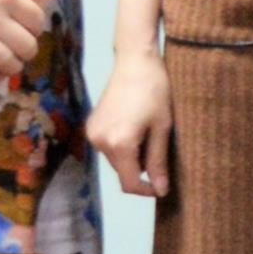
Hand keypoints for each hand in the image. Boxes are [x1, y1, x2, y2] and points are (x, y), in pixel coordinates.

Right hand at [91, 51, 173, 197]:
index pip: (129, 183)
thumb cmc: (156, 92)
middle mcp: (99, 143)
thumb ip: (158, 161)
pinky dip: (122, 146)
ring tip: (148, 132)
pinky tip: (135, 126)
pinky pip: (108, 147)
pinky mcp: (90, 126)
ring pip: (115, 160)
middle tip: (159, 147)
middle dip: (141, 169)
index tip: (161, 188)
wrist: (134, 62)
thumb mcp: (162, 128)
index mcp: (119, 144)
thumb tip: (161, 191)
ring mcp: (91, 134)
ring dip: (132, 156)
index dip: (146, 191)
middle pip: (122, 171)